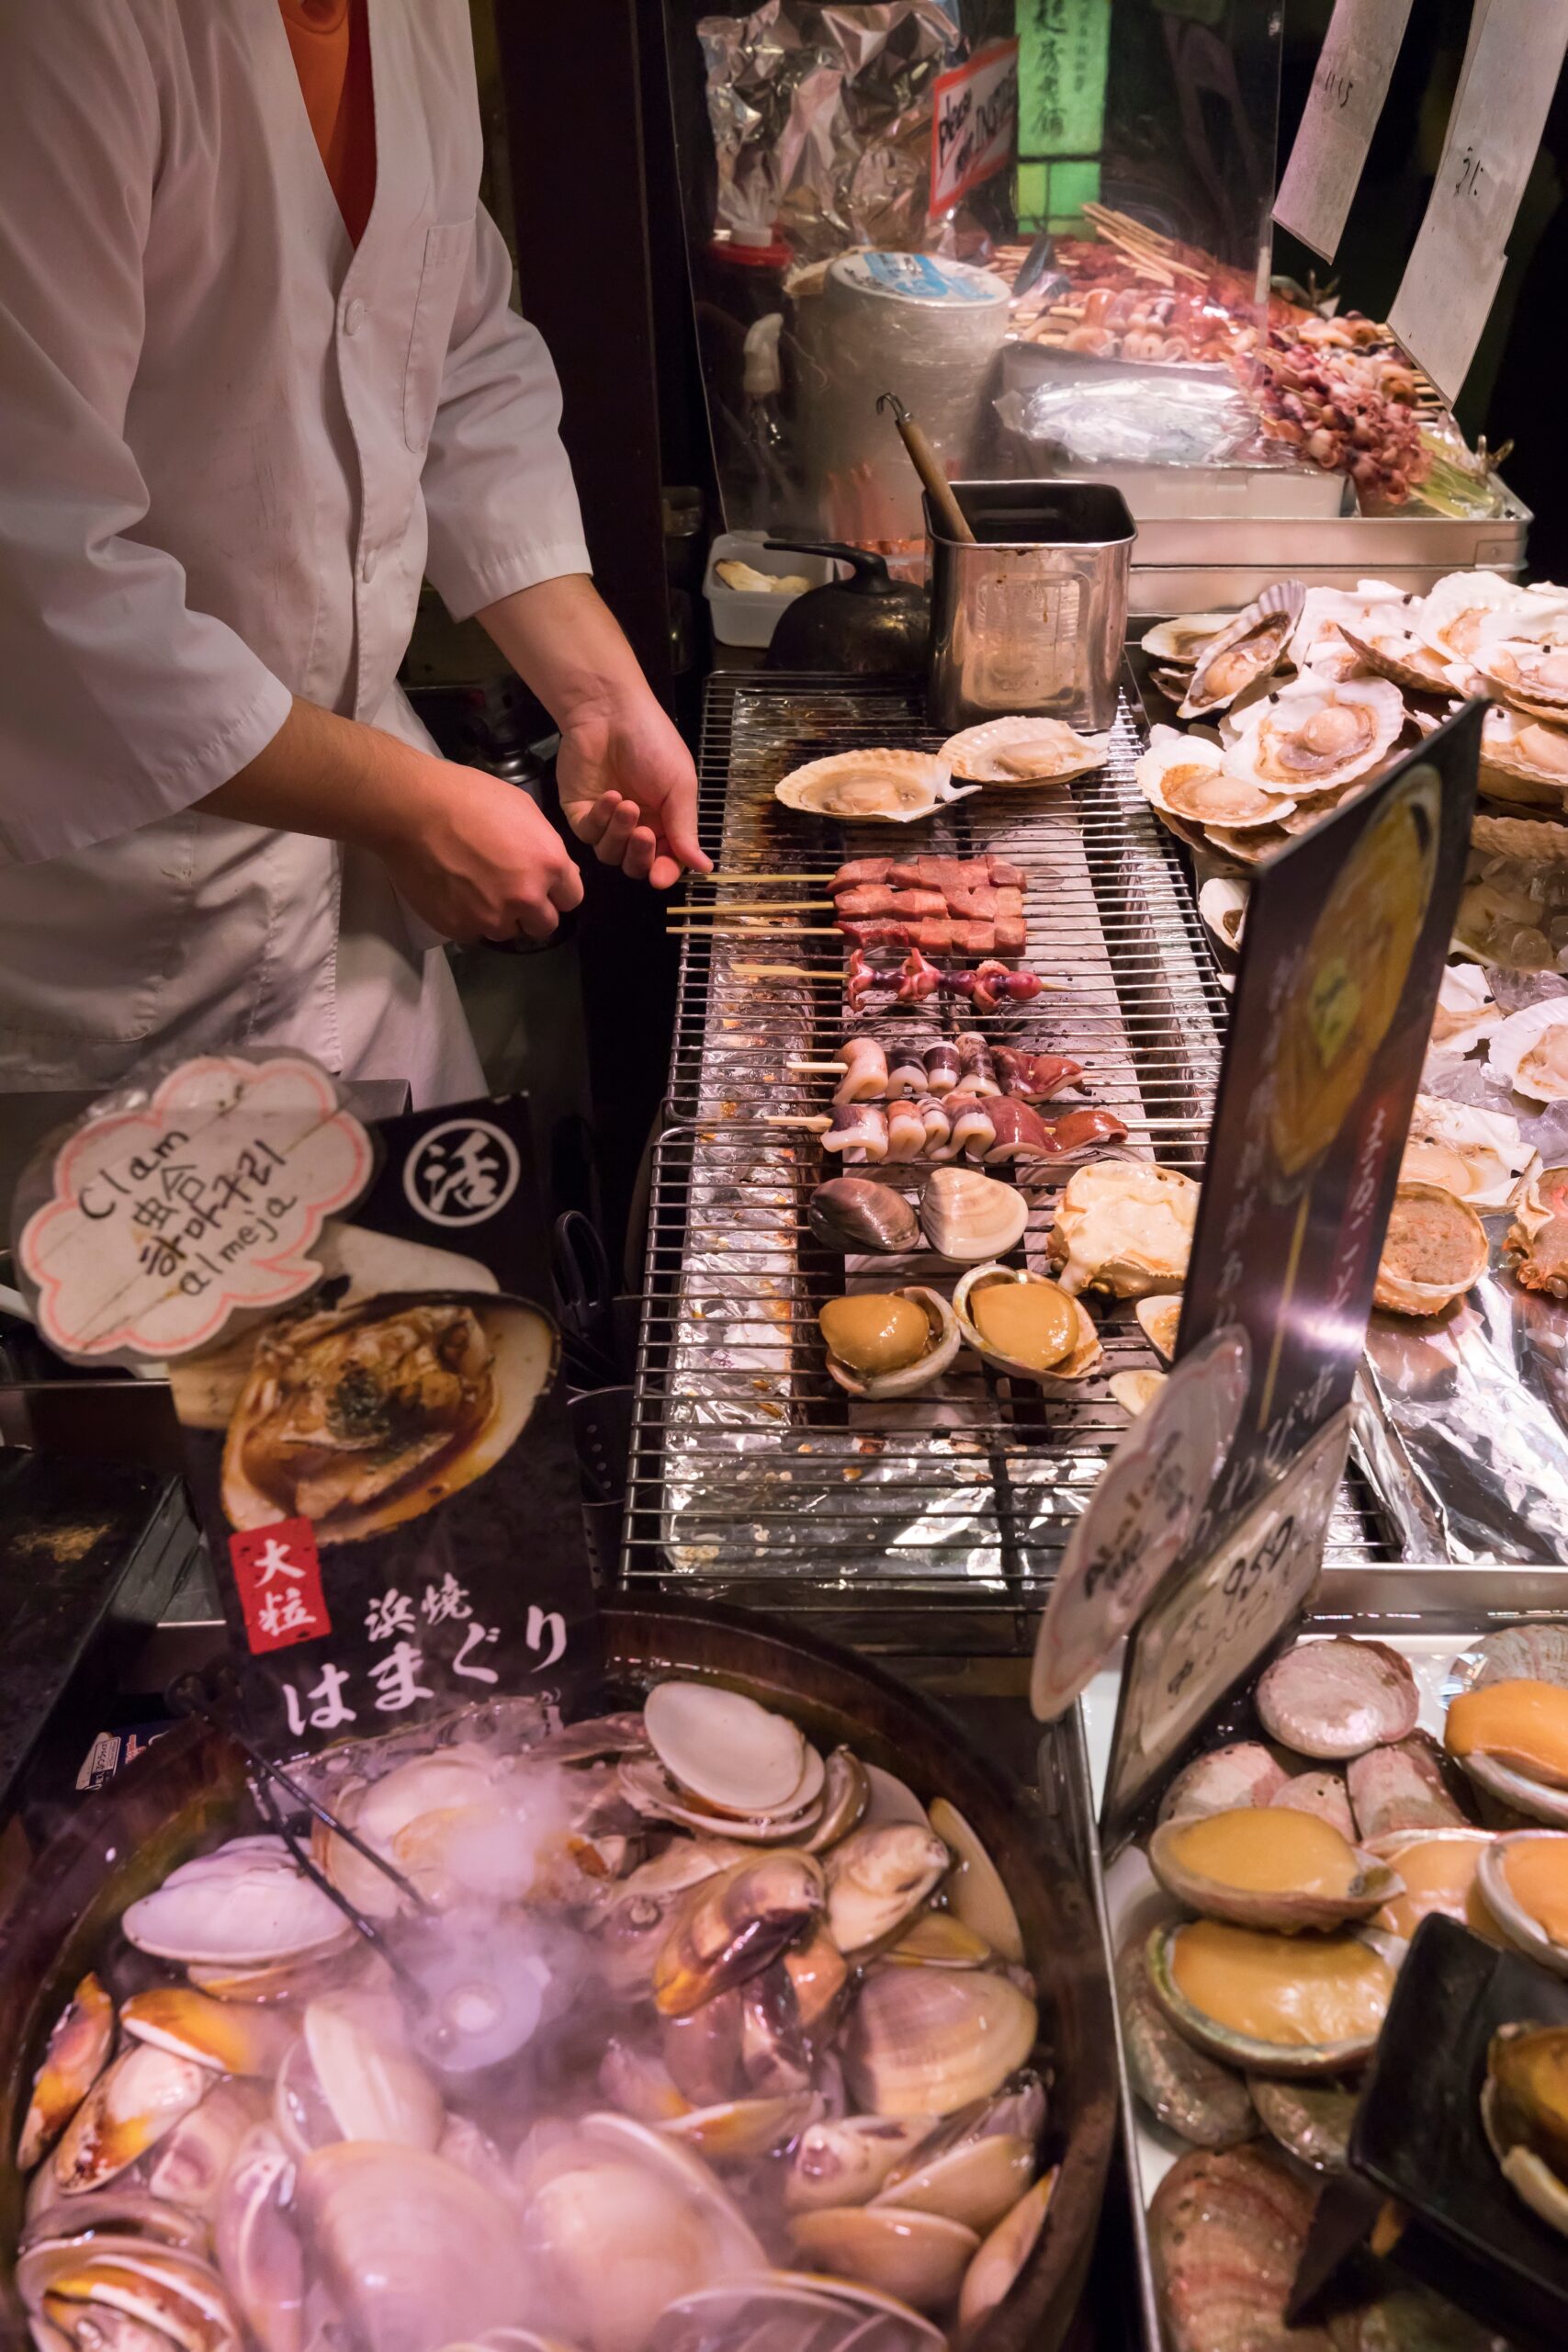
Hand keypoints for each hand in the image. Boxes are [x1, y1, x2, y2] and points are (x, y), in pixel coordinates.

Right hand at [376, 759, 584, 944]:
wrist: (412, 810)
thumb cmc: (468, 797)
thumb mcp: (524, 810)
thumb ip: (547, 847)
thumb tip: (558, 872)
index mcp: (549, 865)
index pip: (572, 899)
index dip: (556, 892)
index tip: (541, 884)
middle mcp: (526, 898)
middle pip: (544, 926)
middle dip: (532, 912)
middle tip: (509, 891)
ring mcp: (491, 918)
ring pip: (507, 931)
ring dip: (499, 916)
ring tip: (475, 889)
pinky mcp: (459, 928)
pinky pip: (473, 932)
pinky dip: (468, 918)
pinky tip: (454, 893)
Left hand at [556, 689, 709, 889]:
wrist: (610, 712)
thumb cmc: (652, 743)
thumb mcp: (679, 786)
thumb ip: (686, 829)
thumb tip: (705, 868)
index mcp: (665, 821)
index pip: (665, 861)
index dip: (663, 872)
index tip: (660, 878)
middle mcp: (635, 826)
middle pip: (635, 864)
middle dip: (640, 855)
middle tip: (644, 833)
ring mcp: (605, 821)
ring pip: (609, 854)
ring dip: (619, 833)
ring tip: (626, 803)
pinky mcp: (580, 812)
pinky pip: (589, 834)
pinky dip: (600, 819)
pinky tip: (610, 795)